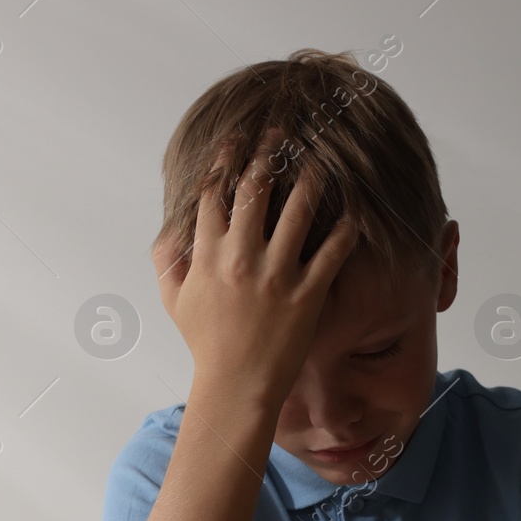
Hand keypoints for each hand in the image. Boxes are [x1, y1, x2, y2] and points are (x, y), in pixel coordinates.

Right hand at [153, 151, 359, 408]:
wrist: (235, 387)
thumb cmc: (205, 344)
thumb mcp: (174, 301)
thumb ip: (167, 261)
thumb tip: (168, 231)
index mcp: (208, 254)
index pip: (214, 193)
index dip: (226, 159)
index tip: (238, 139)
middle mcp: (242, 257)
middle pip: (256, 189)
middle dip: (269, 154)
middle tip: (283, 134)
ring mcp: (276, 275)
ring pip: (298, 211)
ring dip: (310, 180)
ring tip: (319, 161)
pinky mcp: (306, 295)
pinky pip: (331, 253)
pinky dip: (344, 230)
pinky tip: (353, 212)